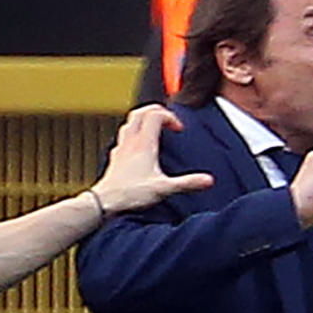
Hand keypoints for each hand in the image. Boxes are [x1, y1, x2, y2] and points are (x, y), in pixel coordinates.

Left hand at [88, 106, 215, 217]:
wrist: (105, 202)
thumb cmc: (130, 194)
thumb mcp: (164, 188)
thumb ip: (187, 183)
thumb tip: (208, 180)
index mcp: (144, 144)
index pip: (155, 115)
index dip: (169, 117)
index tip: (178, 129)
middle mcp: (131, 142)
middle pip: (140, 112)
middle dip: (155, 111)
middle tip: (166, 119)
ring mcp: (121, 148)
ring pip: (130, 122)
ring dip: (143, 120)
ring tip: (153, 128)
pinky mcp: (115, 157)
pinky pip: (123, 137)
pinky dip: (133, 134)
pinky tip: (137, 146)